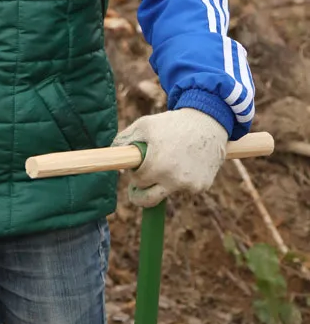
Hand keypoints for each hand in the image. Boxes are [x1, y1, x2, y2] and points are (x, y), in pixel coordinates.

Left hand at [111, 108, 227, 207]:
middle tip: (139, 189)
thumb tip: (115, 160)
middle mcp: (173, 179)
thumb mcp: (144, 125)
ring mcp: (189, 185)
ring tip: (171, 161)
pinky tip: (186, 163)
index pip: (137, 182)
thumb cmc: (172, 123)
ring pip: (167, 192)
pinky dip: (182, 180)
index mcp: (157, 164)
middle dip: (140, 196)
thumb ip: (124, 140)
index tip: (135, 173)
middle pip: (148, 201)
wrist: (208, 123)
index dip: (135, 176)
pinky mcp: (202, 186)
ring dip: (164, 183)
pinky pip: (184, 188)